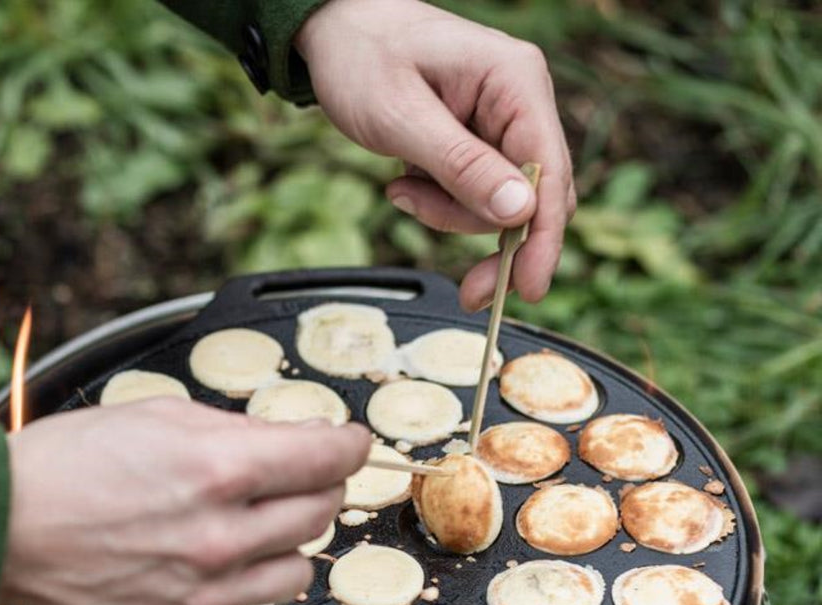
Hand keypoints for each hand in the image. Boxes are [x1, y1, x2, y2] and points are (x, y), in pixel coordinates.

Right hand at [0, 399, 369, 604]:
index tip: (351, 443)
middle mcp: (222, 537)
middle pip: (323, 511)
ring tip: (239, 525)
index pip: (329, 458)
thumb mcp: (158, 417)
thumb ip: (238, 432)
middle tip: (287, 477)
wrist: (1, 530)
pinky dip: (240, 580)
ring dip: (283, 541)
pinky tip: (199, 560)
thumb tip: (294, 441)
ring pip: (299, 567)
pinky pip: (249, 604)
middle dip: (314, 486)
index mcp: (219, 469)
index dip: (349, 444)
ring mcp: (206, 592)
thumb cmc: (67, 465)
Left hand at [296, 0, 574, 309]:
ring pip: (500, 207)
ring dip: (449, 215)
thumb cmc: (363, 59)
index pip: (550, 171)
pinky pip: (475, 197)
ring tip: (402, 190)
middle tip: (467, 290)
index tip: (529, 287)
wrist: (336, 32)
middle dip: (492, 240)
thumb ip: (461, 166)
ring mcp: (502, 125)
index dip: (544, 236)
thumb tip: (520, 212)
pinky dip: (440, 204)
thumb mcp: (402, 117)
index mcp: (514, 82)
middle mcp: (520, 102)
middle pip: (535, 199)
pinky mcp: (481, 144)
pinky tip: (405, 184)